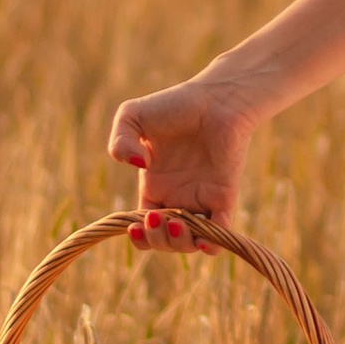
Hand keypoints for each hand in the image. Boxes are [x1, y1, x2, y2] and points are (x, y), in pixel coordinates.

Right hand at [105, 75, 259, 251]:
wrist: (217, 98)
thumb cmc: (176, 104)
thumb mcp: (131, 116)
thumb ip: (120, 141)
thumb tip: (137, 167)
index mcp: (154, 185)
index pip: (143, 226)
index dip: (138, 236)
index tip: (134, 226)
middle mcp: (178, 197)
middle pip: (164, 240)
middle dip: (157, 240)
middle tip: (157, 218)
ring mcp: (202, 198)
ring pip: (190, 243)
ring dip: (180, 244)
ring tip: (176, 223)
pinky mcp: (225, 195)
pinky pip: (221, 233)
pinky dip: (212, 245)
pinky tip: (202, 238)